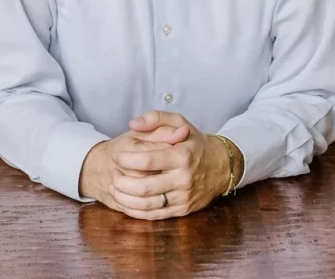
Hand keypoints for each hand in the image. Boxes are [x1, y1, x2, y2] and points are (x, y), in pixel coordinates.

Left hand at [108, 111, 238, 219]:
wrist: (222, 166)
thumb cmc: (195, 143)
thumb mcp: (179, 122)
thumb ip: (155, 118)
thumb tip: (133, 124)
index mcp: (182, 156)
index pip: (147, 161)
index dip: (126, 160)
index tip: (116, 156)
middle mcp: (183, 178)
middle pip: (144, 187)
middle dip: (121, 182)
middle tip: (112, 174)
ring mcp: (183, 197)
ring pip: (147, 205)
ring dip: (125, 199)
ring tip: (114, 188)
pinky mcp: (183, 210)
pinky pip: (154, 215)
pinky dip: (136, 211)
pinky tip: (125, 202)